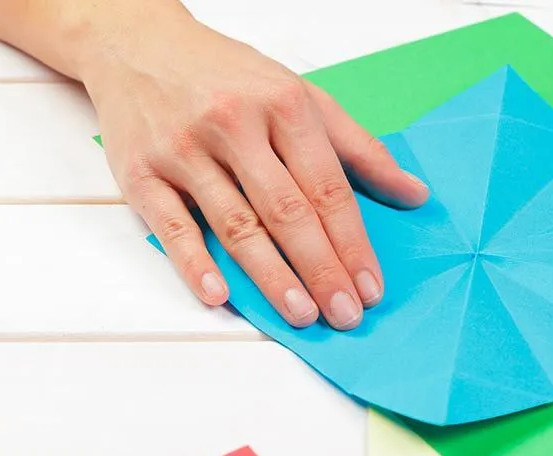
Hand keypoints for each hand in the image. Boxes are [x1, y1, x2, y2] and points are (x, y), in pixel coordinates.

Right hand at [80, 6, 428, 329]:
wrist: (138, 45)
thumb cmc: (226, 76)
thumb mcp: (299, 94)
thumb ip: (358, 147)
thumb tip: (413, 193)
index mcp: (283, 105)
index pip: (328, 187)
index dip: (353, 242)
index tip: (370, 286)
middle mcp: (234, 124)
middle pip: (287, 211)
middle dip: (321, 269)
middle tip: (344, 314)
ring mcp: (185, 150)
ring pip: (236, 224)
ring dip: (271, 276)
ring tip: (301, 314)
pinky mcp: (142, 173)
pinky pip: (172, 226)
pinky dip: (196, 263)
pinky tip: (220, 294)